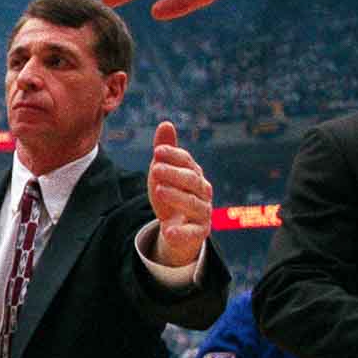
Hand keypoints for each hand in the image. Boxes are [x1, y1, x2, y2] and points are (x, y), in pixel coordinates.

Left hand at [146, 122, 212, 266]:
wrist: (178, 225)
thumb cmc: (172, 192)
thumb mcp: (163, 171)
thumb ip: (165, 150)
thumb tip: (165, 123)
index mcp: (194, 174)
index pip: (186, 162)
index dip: (173, 155)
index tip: (157, 151)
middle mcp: (203, 192)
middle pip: (191, 181)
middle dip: (174, 174)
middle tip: (155, 169)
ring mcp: (203, 213)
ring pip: (193, 205)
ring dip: (177, 197)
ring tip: (159, 191)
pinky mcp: (198, 233)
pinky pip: (192, 233)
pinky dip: (181, 233)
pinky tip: (168, 231)